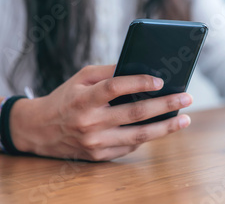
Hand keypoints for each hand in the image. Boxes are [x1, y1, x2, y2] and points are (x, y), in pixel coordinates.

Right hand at [10, 65, 191, 160]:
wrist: (38, 130)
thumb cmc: (65, 98)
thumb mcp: (81, 78)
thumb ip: (108, 72)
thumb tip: (140, 68)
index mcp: (83, 99)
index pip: (114, 88)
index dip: (138, 83)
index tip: (160, 80)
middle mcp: (89, 123)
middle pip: (134, 114)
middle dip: (164, 105)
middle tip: (186, 98)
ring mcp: (95, 143)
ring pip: (138, 136)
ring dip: (165, 127)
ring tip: (185, 119)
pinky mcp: (99, 156)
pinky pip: (129, 147)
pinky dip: (148, 137)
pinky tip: (162, 128)